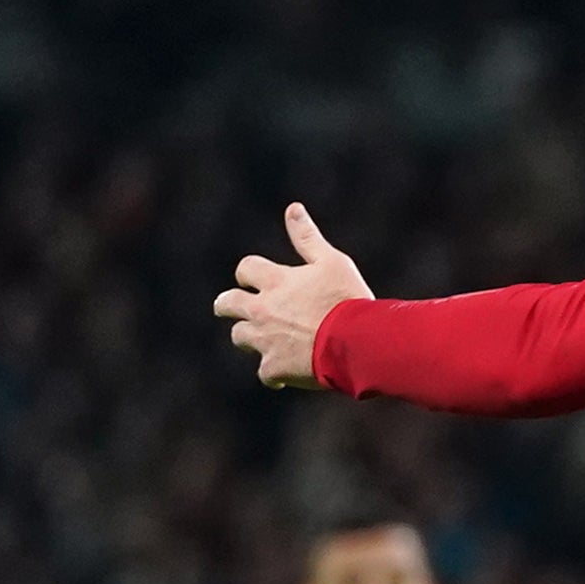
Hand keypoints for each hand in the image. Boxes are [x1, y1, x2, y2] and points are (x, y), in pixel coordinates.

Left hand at [216, 203, 373, 387]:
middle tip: (231, 308)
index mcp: (276, 281)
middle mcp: (263, 309)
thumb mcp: (333, 262)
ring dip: (250, 337)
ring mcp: (265, 340)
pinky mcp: (274, 367)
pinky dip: (274, 373)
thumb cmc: (348, 299)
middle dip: (227, 305)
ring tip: (266, 341)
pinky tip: (285, 374)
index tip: (254, 278)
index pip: (245, 268)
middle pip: (226, 304)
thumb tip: (292, 208)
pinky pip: (265, 373)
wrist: (358, 342)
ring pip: (239, 337)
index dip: (249, 273)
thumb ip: (308, 238)